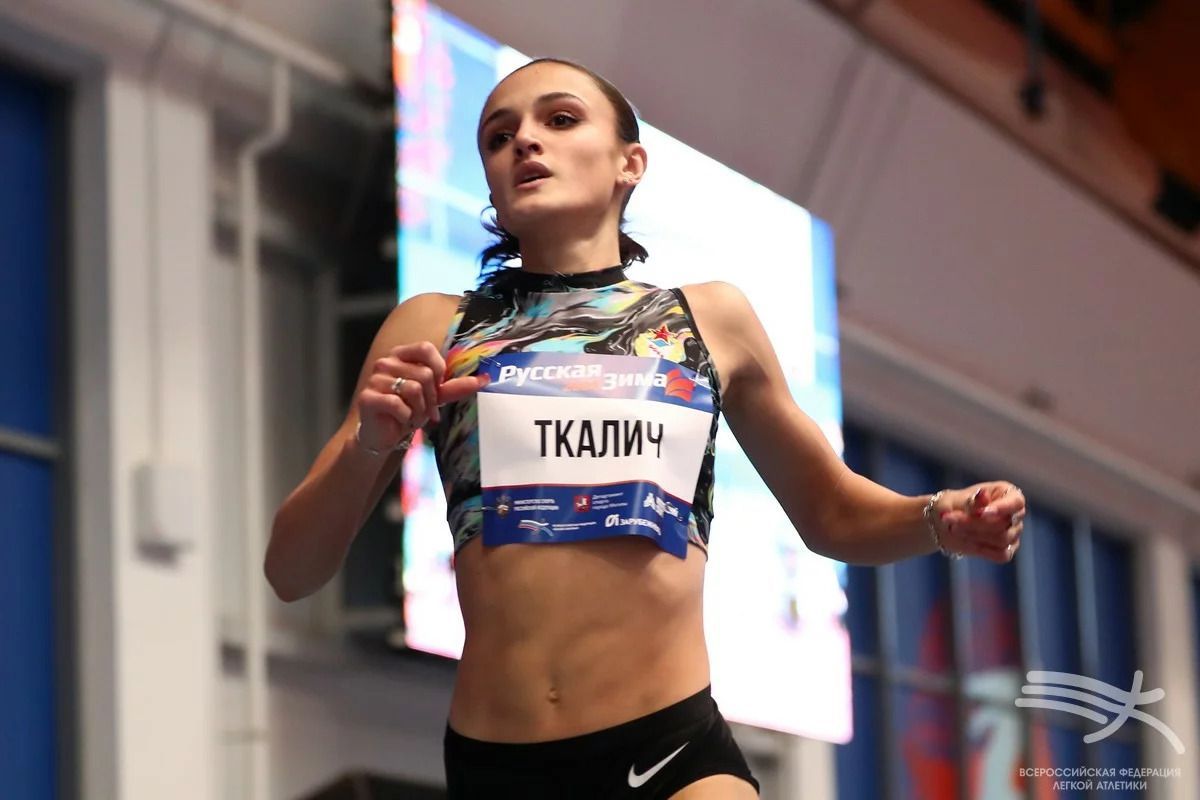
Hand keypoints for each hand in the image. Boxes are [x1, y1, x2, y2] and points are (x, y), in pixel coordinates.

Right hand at [355, 341, 489, 452]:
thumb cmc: (407, 410)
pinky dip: (406, 418)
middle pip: (424, 374)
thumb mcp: (434, 396)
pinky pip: (398, 405)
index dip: (438, 368)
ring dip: (419, 410)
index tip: (437, 387)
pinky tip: (401, 421)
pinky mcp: (367, 398)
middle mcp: (385, 363)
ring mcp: (374, 380)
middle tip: (424, 410)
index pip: (426, 348)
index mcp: (400, 355)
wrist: (383, 435)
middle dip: (431, 399)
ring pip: (413, 390)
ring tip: (412, 416)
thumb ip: (455, 386)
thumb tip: (485, 378)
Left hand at [935, 482, 1025, 563]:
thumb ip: (972, 501)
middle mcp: (1016, 513)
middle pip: (1004, 523)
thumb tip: (983, 494)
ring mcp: (1014, 533)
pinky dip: (980, 549)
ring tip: (954, 528)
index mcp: (1008, 493)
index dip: (1001, 508)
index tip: (980, 513)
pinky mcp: (1008, 550)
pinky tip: (966, 540)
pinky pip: (1000, 554)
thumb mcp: (957, 500)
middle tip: (949, 518)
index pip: (1016, 502)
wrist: (944, 525)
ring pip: (1002, 539)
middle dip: (974, 522)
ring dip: (974, 535)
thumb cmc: (954, 506)